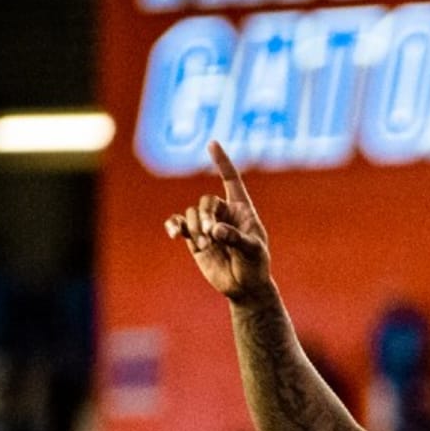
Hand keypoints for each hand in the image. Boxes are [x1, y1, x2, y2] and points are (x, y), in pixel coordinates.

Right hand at [165, 141, 271, 303]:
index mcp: (242, 209)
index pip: (231, 180)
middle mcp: (223, 213)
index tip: (212, 143)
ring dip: (196, 229)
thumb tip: (215, 230)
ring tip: (206, 246)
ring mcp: (207, 225)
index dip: (222, 162)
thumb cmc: (256, 266)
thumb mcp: (253, 251)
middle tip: (212, 236)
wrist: (244, 287)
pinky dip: (174, 226)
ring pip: (192, 213)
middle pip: (206, 201)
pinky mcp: (194, 238)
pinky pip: (178, 224)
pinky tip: (174, 234)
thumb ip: (236, 238)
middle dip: (206, 216)